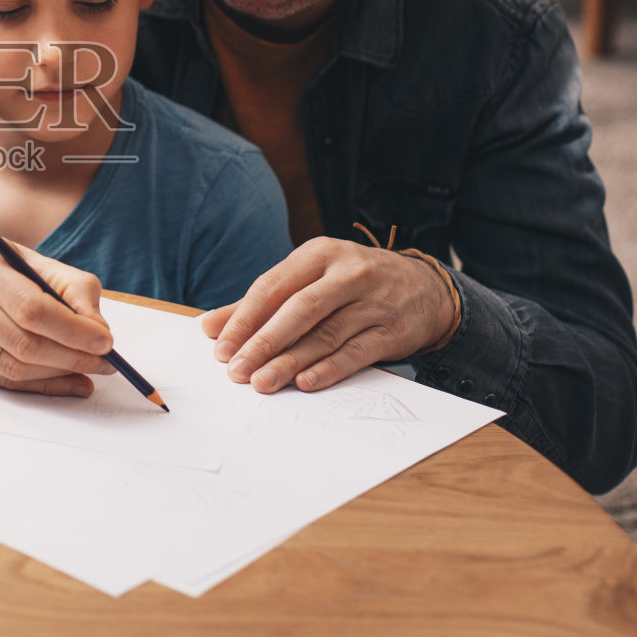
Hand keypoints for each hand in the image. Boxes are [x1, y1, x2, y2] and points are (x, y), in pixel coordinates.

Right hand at [0, 209, 114, 395]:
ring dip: (58, 374)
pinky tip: (64, 379)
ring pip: (13, 367)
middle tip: (104, 363)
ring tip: (86, 370)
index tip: (106, 342)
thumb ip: (72, 289)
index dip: (73, 330)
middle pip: (23, 342)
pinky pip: (0, 381)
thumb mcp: (31, 260)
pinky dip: (39, 384)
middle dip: (72, 357)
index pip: (32, 307)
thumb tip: (99, 332)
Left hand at [199, 237, 455, 393]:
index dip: (244, 319)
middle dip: (263, 343)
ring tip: (262, 383)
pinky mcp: (392, 330)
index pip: (273, 287)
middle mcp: (347, 273)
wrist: (426, 288)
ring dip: (290, 362)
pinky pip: (355, 353)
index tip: (220, 348)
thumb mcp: (310, 278)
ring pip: (324, 334)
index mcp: (319, 253)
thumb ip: (260, 302)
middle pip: (298, 310)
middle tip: (236, 371)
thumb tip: (210, 327)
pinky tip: (304, 383)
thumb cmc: (351, 283)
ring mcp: (373, 302)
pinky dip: (328, 369)